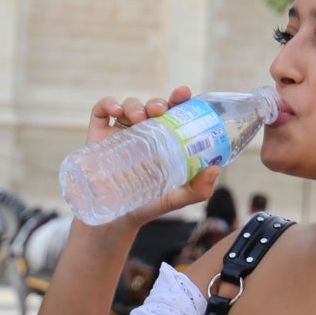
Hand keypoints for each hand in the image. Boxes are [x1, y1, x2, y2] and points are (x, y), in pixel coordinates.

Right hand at [84, 86, 217, 226]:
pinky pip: (101, 112)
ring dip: (135, 105)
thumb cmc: (148, 204)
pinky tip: (116, 110)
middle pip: (152, 106)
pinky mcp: (98, 136)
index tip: (183, 93)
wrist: (115, 221)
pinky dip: (108, 104)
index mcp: (165, 139)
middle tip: (160, 110)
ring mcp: (121, 132)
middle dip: (158, 102)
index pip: (174, 113)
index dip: (179, 99)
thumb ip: (198, 188)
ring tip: (139, 118)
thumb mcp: (177, 197)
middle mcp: (144, 132)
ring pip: (129, 105)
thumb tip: (216, 168)